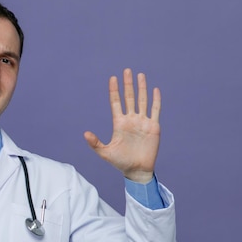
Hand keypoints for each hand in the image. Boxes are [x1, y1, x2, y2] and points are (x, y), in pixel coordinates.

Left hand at [84, 68, 160, 182]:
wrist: (137, 170)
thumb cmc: (120, 162)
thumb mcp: (105, 152)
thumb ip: (95, 143)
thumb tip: (85, 133)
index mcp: (119, 123)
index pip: (116, 102)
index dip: (114, 90)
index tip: (112, 78)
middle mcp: (131, 120)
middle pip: (129, 97)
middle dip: (128, 84)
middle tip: (126, 70)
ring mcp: (142, 122)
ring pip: (142, 100)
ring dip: (141, 88)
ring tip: (140, 75)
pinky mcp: (153, 126)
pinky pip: (155, 110)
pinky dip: (155, 100)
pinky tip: (155, 89)